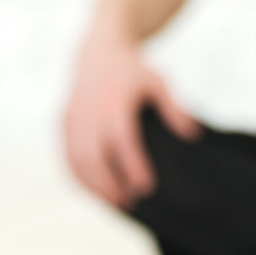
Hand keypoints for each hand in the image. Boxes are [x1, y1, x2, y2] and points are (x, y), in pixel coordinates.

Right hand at [62, 26, 198, 206]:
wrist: (96, 51)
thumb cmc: (131, 70)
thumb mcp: (158, 81)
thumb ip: (174, 108)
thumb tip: (193, 135)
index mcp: (114, 101)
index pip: (122, 140)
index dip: (133, 165)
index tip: (147, 187)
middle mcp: (89, 111)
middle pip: (93, 157)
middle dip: (109, 184)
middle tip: (131, 202)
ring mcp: (72, 118)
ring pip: (76, 161)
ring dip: (93, 186)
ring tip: (115, 202)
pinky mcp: (62, 124)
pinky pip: (66, 156)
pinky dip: (78, 178)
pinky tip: (95, 191)